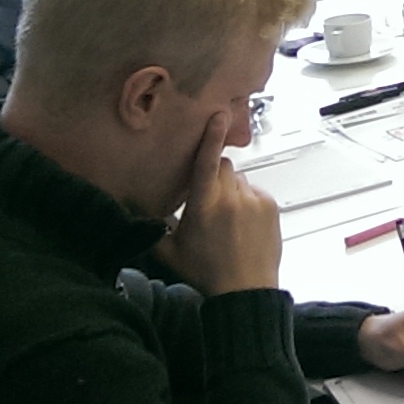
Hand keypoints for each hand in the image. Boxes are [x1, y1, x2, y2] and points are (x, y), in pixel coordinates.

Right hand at [154, 115, 281, 297]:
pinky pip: (255, 192)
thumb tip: (133, 210)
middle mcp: (231, 199)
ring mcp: (254, 201)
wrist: (245, 289)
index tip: (218, 114)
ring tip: (227, 219)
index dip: (211, 137)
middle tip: (209, 202)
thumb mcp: (169, 251)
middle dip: (215, 177)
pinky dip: (247, 201)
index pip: (207, 162)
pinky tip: (242, 224)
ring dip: (232, 190)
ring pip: (240, 180)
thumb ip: (151, 226)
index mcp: (203, 205)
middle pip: (223, 167)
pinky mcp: (270, 206)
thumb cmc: (206, 271)